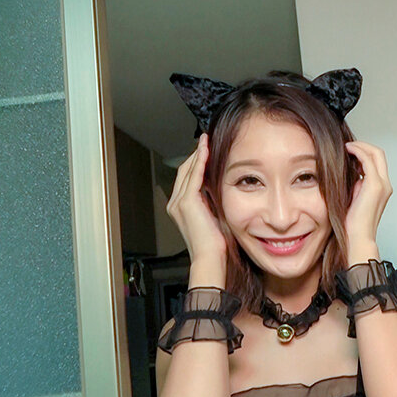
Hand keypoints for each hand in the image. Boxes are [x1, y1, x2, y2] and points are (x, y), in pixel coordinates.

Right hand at [166, 134, 226, 262]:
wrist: (210, 257)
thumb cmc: (215, 242)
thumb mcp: (214, 215)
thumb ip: (213, 199)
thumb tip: (220, 184)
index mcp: (180, 206)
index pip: (187, 177)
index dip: (197, 162)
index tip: (207, 149)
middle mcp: (176, 203)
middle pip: (184, 170)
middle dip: (196, 154)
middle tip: (207, 140)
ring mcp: (179, 202)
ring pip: (187, 170)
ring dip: (198, 154)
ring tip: (207, 140)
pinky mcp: (187, 202)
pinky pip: (193, 176)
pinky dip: (200, 161)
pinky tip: (207, 150)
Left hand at [344, 141, 391, 258]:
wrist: (358, 236)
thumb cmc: (353, 222)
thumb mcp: (354, 197)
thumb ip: (356, 183)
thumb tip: (348, 171)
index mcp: (382, 187)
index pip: (378, 161)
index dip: (365, 151)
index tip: (350, 151)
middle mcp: (385, 184)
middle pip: (379, 153)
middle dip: (363, 145)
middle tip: (348, 145)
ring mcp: (382, 184)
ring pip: (375, 153)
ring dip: (360, 146)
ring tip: (346, 147)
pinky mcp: (375, 185)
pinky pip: (367, 160)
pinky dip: (358, 151)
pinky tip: (347, 151)